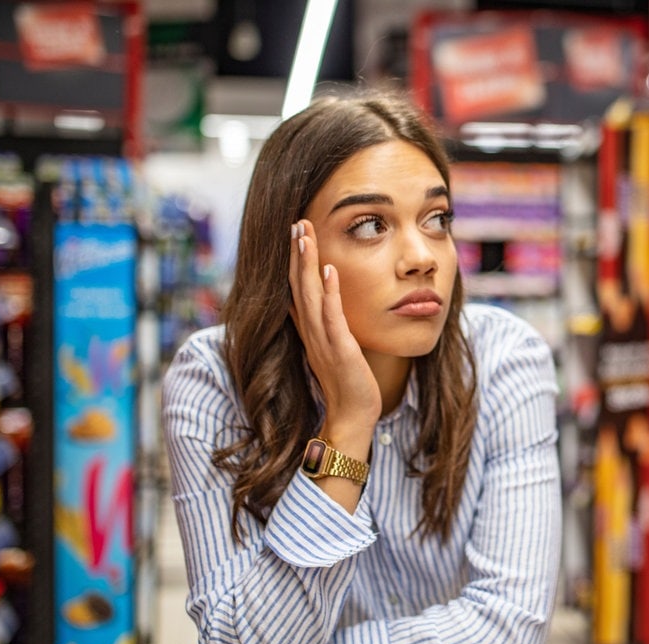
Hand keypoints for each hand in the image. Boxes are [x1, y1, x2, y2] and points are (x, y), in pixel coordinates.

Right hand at [288, 219, 381, 438]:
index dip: (295, 261)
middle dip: (298, 253)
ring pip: (310, 296)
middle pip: (299, 286)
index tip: (296, 233)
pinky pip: (331, 317)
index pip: (297, 289)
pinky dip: (330, 293)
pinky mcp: (339, 351)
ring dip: (308, 264)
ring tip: (305, 235)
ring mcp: (323, 341)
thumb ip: (328, 326)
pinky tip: (331, 270)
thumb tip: (325, 305)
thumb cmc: (349, 383)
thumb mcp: (334, 347)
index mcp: (310, 330)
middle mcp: (311, 332)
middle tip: (296, 222)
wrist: (353, 416)